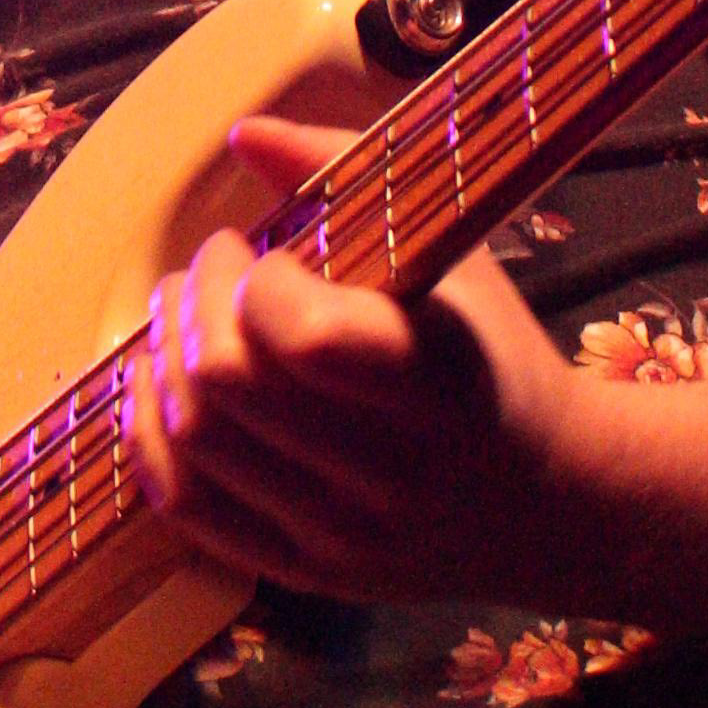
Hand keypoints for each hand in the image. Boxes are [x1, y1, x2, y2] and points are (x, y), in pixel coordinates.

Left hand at [119, 120, 595, 605]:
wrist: (557, 503)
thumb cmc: (494, 356)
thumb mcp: (455, 256)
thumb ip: (351, 176)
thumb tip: (244, 133)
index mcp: (438, 383)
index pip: (300, 335)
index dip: (258, 278)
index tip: (264, 251)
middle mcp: (388, 472)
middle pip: (224, 383)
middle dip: (194, 302)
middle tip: (210, 271)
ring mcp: (342, 536)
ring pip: (194, 441)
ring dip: (163, 360)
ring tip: (183, 320)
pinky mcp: (306, 574)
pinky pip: (187, 509)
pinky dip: (150, 439)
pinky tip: (160, 387)